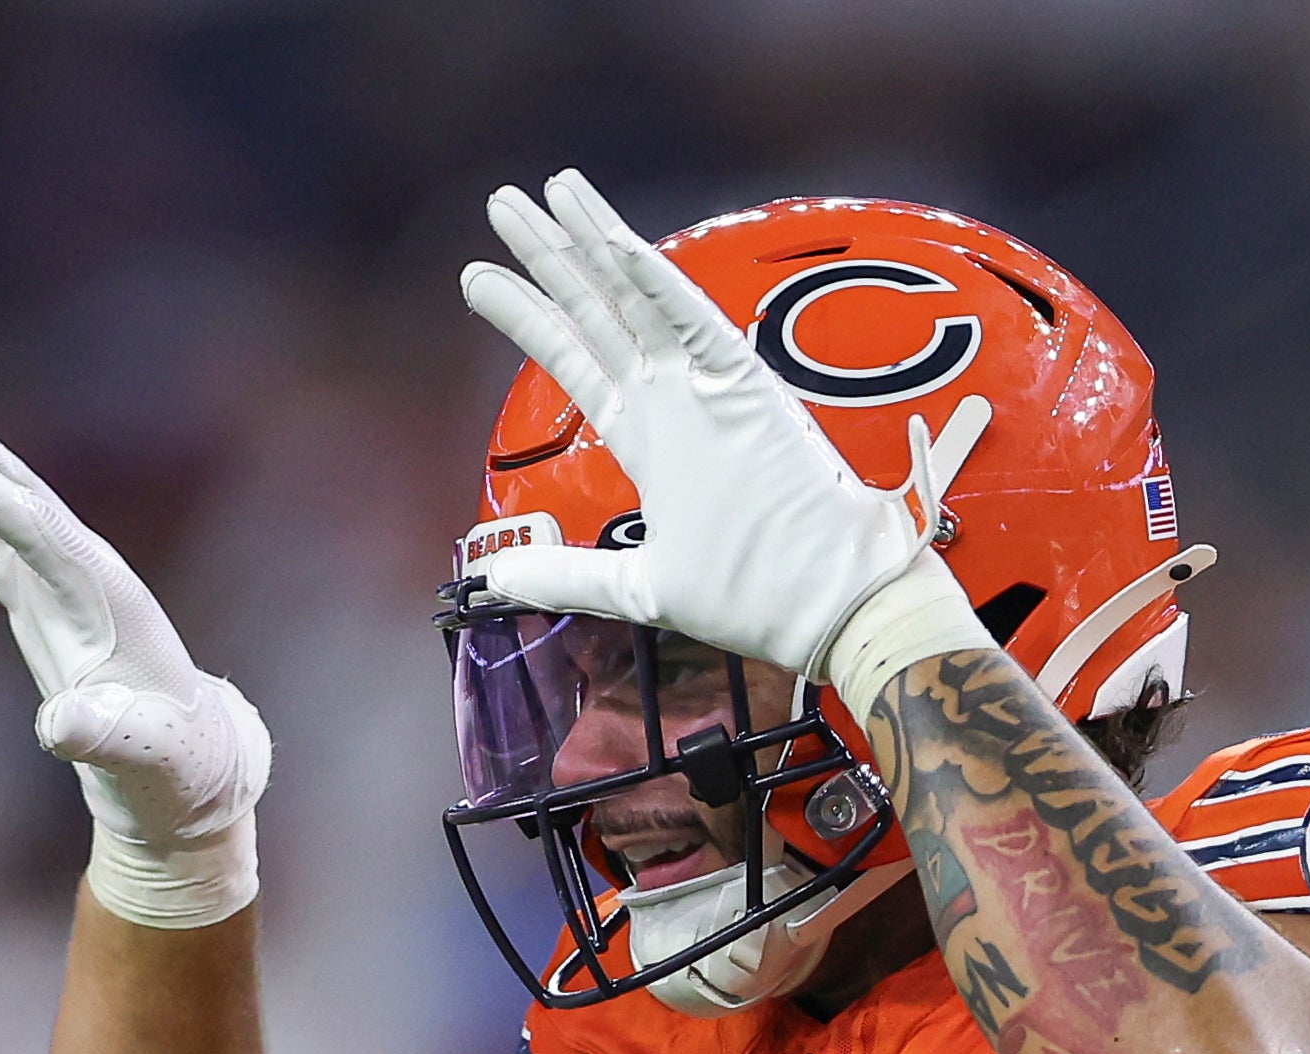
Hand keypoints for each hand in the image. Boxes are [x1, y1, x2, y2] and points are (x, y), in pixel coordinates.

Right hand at [0, 370, 267, 931]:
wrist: (177, 760)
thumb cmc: (165, 758)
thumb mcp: (141, 754)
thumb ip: (102, 735)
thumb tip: (59, 725)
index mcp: (109, 597)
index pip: (47, 536)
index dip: (1, 503)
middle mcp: (83, 568)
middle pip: (20, 489)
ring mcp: (55, 573)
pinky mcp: (33, 587)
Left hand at [455, 171, 992, 695]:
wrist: (832, 607)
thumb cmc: (756, 596)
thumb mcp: (639, 586)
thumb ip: (568, 574)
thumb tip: (494, 580)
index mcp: (650, 438)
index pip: (576, 359)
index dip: (527, 316)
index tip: (478, 276)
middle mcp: (673, 400)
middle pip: (596, 312)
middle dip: (547, 257)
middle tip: (502, 204)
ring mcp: (707, 387)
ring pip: (637, 297)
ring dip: (591, 242)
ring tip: (547, 191)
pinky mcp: (744, 385)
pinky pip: (692, 320)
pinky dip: (654, 280)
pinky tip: (612, 241)